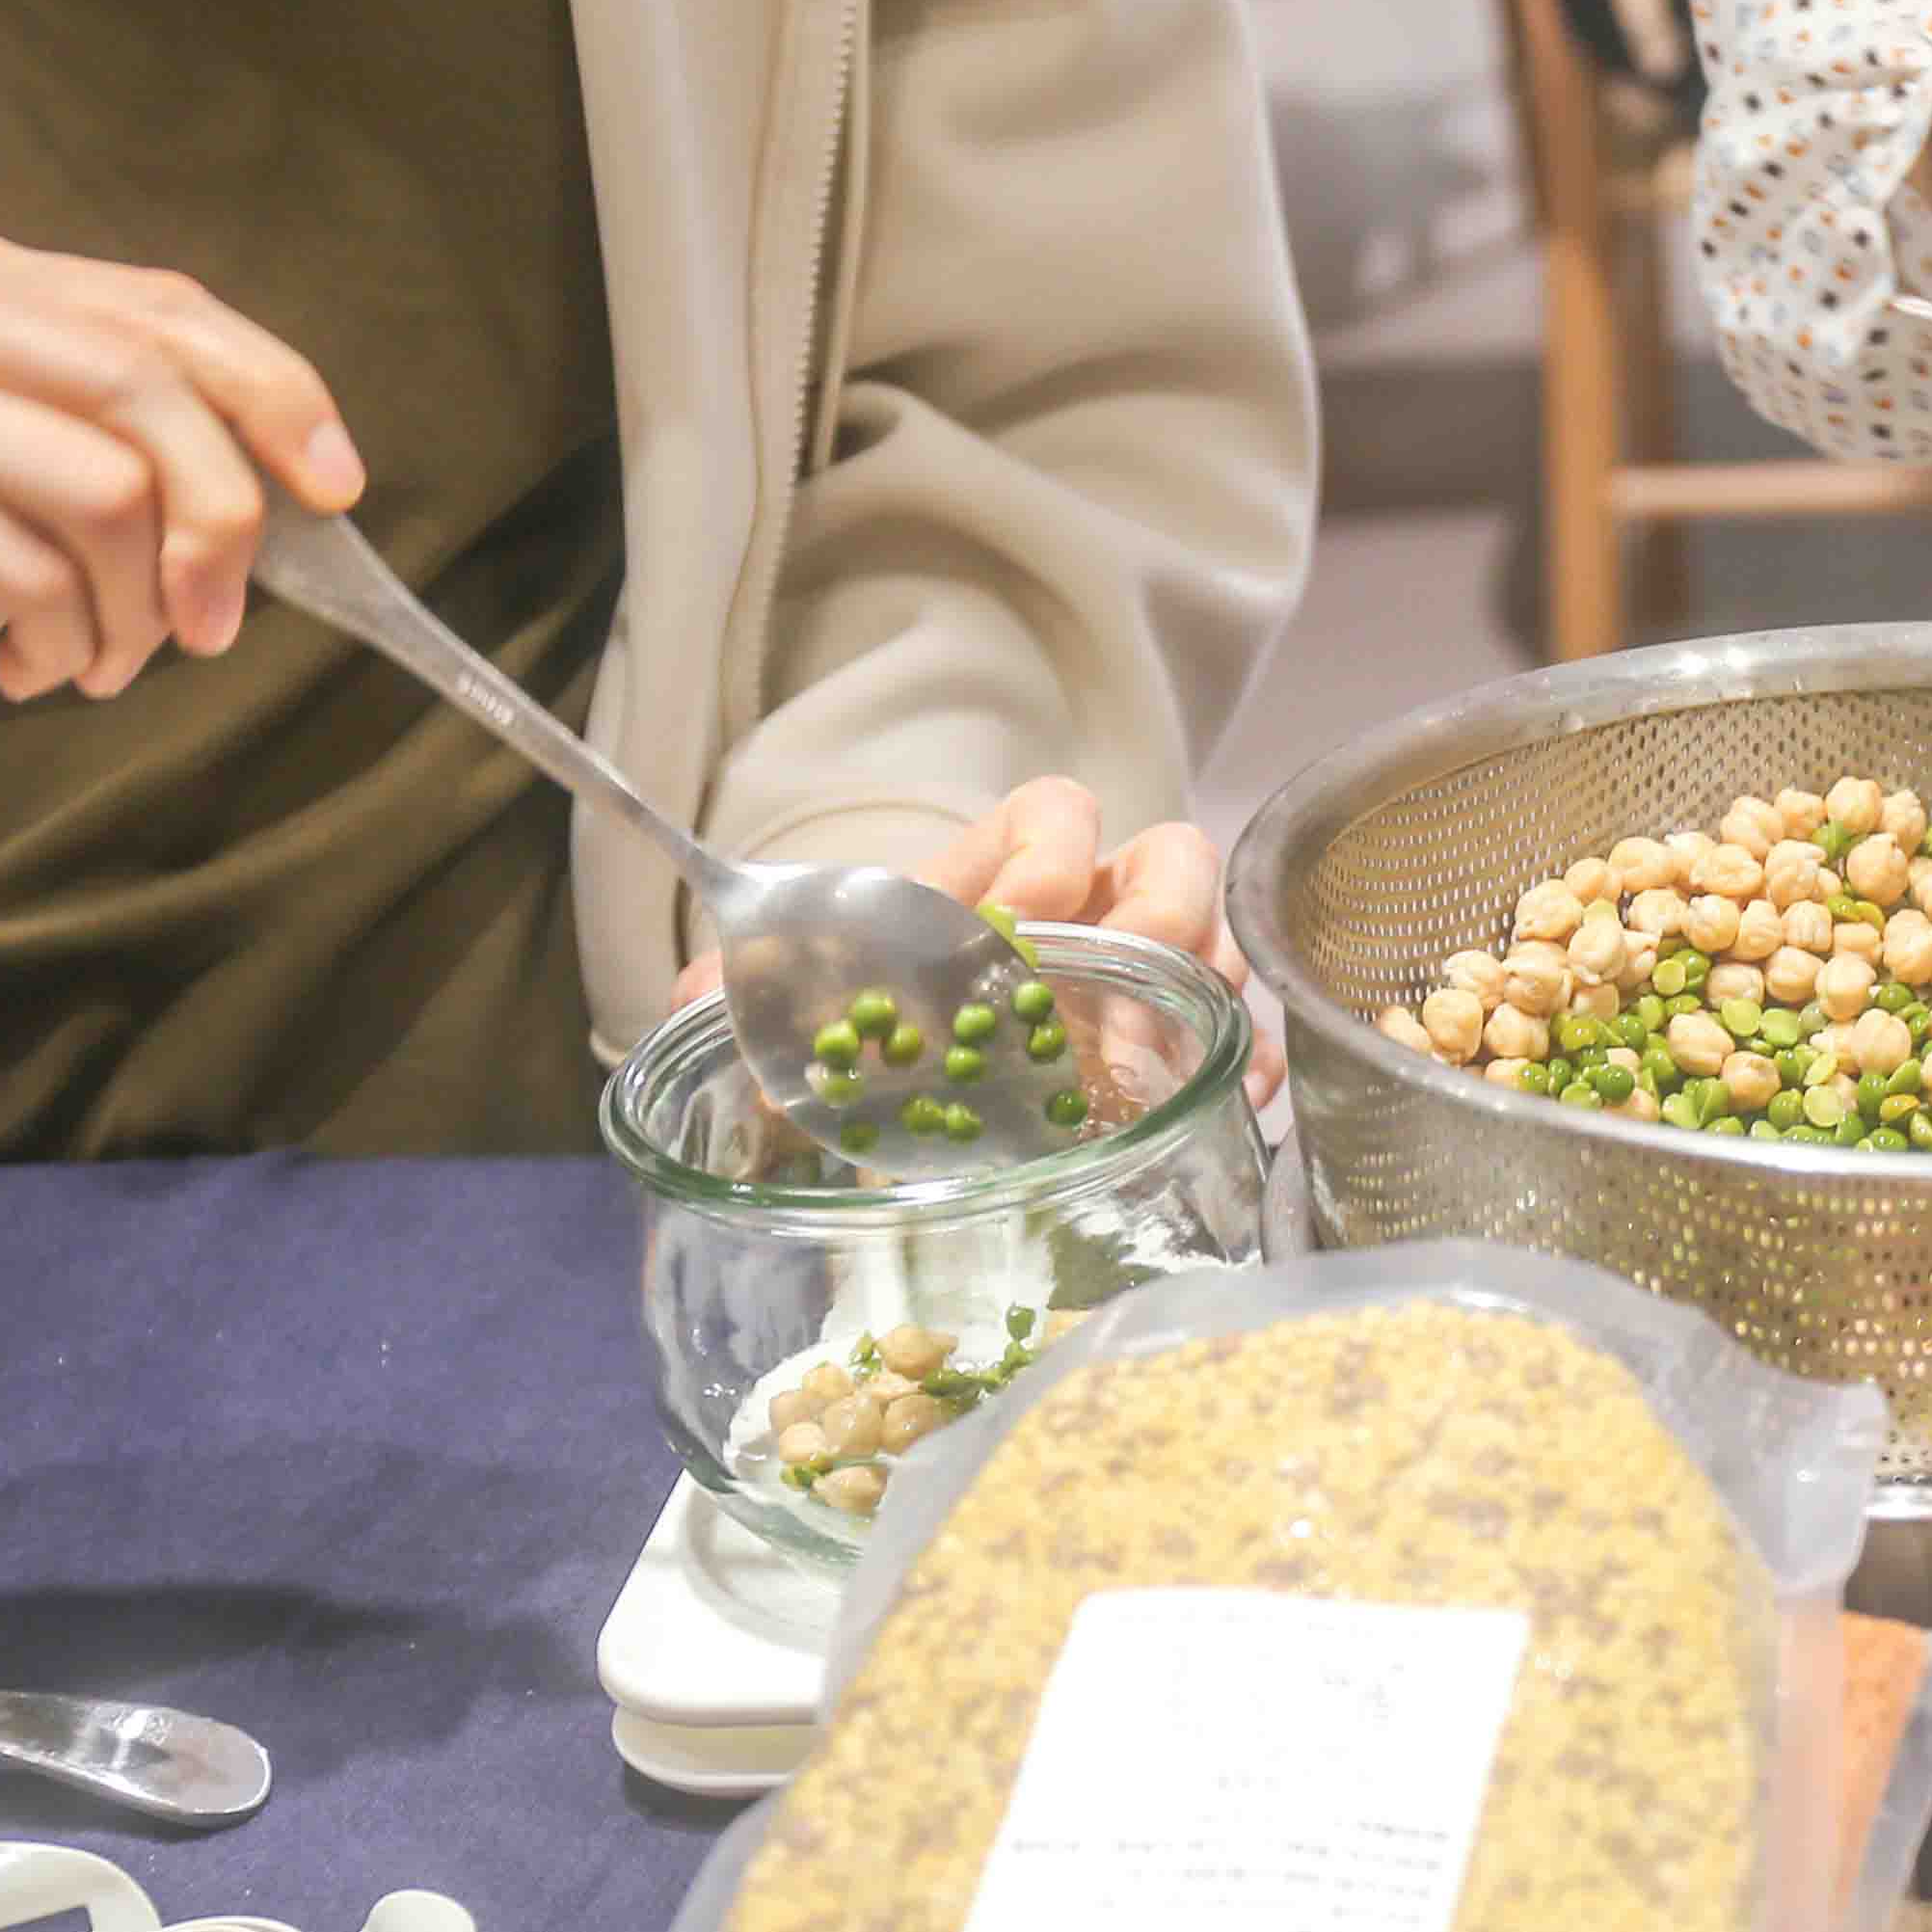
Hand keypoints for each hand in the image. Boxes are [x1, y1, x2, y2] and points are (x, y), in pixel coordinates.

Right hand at [0, 214, 358, 778]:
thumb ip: (105, 434)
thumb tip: (278, 487)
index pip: (158, 308)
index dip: (273, 391)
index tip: (335, 485)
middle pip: (145, 386)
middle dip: (221, 520)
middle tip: (215, 620)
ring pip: (101, 489)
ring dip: (137, 604)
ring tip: (101, 656)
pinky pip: (24, 572)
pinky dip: (63, 639)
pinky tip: (33, 668)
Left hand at [678, 778, 1280, 1101]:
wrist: (902, 1119)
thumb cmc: (866, 1031)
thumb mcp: (798, 1007)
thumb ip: (734, 993)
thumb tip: (686, 999)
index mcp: (999, 878)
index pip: (1056, 812)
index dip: (1054, 848)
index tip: (1027, 914)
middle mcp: (1089, 917)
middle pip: (1169, 863)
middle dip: (1161, 913)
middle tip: (1132, 980)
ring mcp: (1144, 991)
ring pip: (1215, 951)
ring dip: (1206, 998)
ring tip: (1174, 1066)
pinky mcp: (1173, 1064)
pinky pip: (1237, 1046)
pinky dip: (1245, 1070)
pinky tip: (1234, 1105)